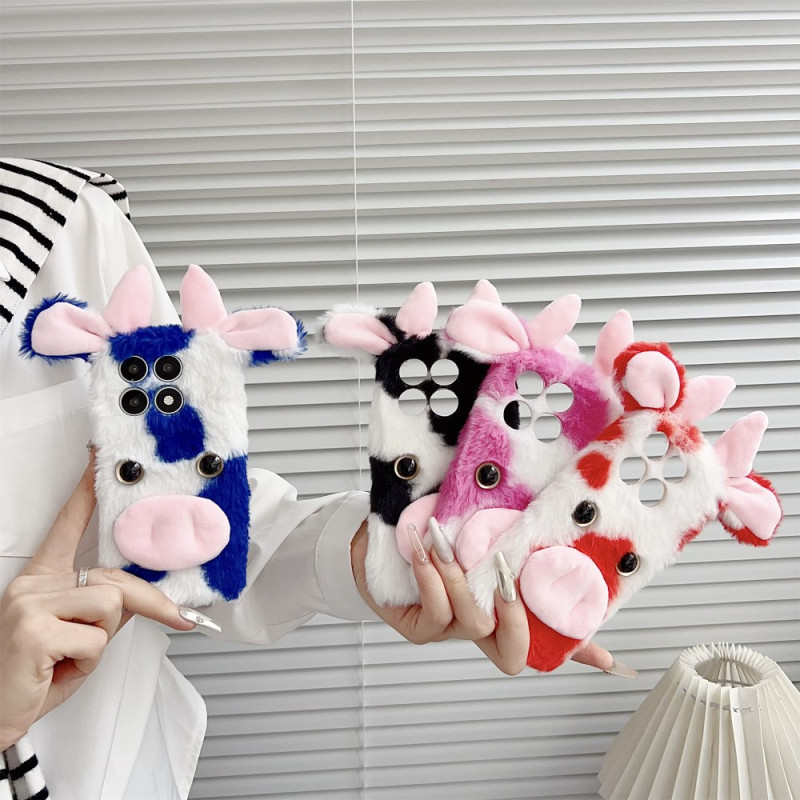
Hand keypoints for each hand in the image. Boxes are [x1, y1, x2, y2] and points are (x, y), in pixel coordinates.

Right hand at [0, 456, 196, 749]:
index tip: (96, 458)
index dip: (85, 492)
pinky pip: (95, 638)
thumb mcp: (77, 635)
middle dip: (146, 604)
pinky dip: (88, 660)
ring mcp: (29, 604)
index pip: (66, 525)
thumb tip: (138, 594)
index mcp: (41, 579)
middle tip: (172, 621)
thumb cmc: (35, 675)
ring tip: (70, 655)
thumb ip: (105, 608)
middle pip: (113, 578)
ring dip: (102, 640)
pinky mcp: (32, 630)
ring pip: (110, 605)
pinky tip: (57, 667)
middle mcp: (32, 584)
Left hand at [351, 521, 636, 677]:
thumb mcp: (473, 516)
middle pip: (512, 654)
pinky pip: (436, 611)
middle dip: (517, 618)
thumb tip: (540, 489)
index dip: (579, 649)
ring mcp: (449, 629)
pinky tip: (421, 547)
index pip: (546, 632)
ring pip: (474, 625)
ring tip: (446, 541)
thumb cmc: (430, 521)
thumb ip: (505, 514)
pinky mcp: (417, 627)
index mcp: (499, 602)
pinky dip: (431, 577)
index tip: (613, 661)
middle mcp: (478, 622)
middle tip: (507, 574)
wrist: (375, 532)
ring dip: (463, 581)